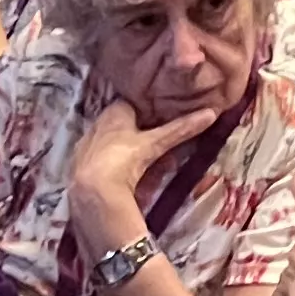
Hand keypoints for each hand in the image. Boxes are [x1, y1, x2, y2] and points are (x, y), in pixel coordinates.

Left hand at [66, 90, 232, 253]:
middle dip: (138, 128)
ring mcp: (87, 148)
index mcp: (112, 113)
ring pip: (111, 141)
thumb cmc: (123, 158)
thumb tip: (211, 112)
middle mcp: (97, 125)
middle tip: (158, 137)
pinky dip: (114, 164)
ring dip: (126, 147)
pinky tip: (124, 174)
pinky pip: (103, 160)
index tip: (163, 112)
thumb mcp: (154, 143)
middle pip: (121, 122)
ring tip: (146, 158)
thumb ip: (180, 129)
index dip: (147, 106)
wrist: (92, 193)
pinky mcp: (82, 169)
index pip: (131, 102)